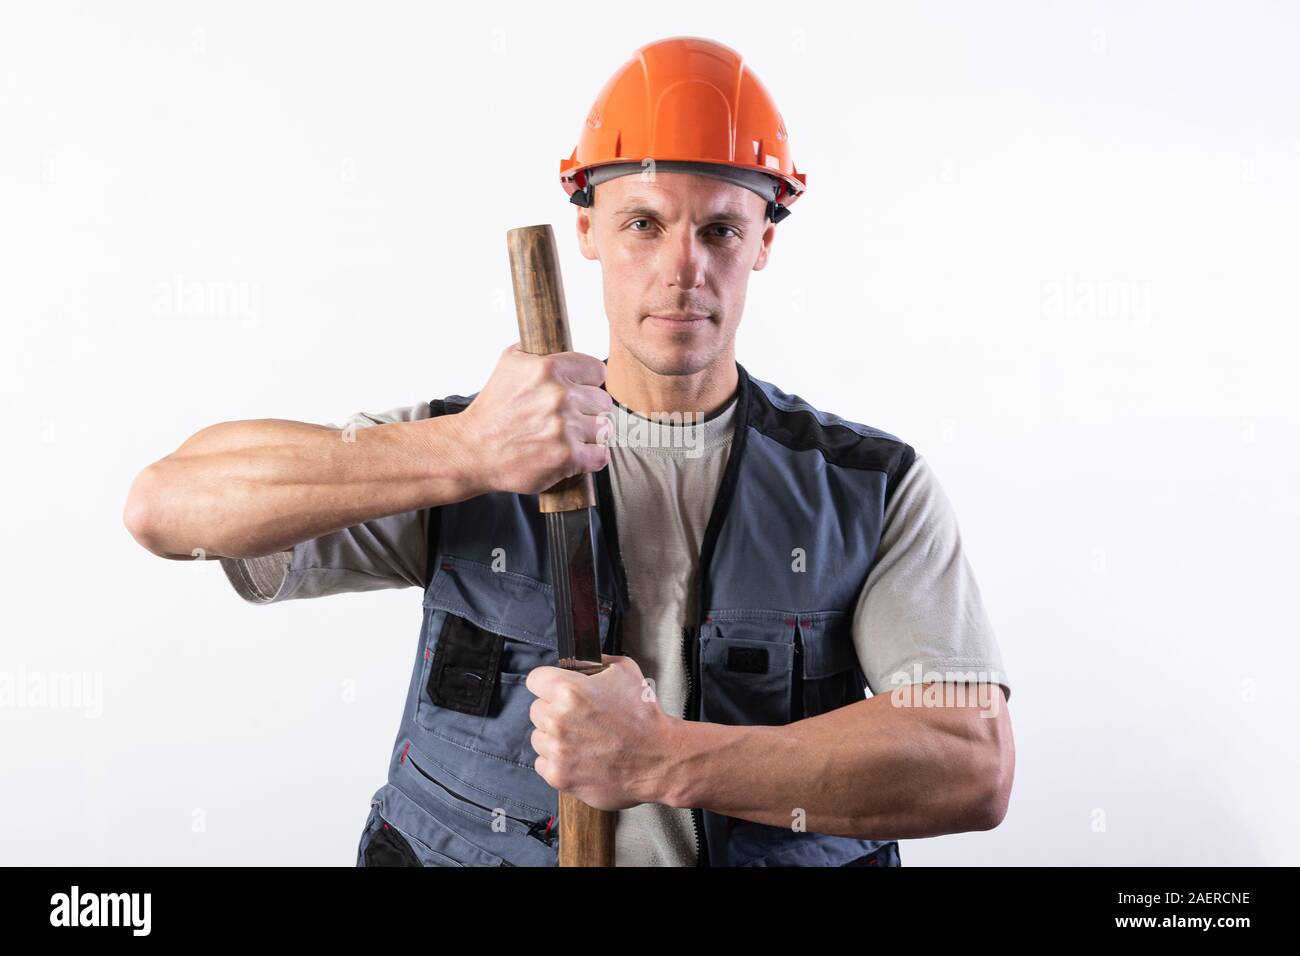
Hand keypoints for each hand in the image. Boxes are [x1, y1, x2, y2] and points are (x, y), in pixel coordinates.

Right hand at [453, 342, 614, 495]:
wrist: (473, 450)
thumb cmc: (492, 410)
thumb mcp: (509, 362)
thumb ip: (539, 348)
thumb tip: (560, 336)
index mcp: (549, 369)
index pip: (598, 371)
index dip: (588, 383)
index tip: (579, 392)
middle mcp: (559, 396)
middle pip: (603, 402)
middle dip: (588, 411)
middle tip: (567, 419)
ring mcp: (565, 428)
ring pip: (603, 429)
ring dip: (589, 435)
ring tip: (567, 438)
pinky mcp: (567, 457)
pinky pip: (600, 455)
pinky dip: (590, 458)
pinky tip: (574, 455)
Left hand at [525, 654, 677, 810]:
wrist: (659, 759)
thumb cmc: (644, 715)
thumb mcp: (625, 670)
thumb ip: (594, 661)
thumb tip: (576, 661)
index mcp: (569, 690)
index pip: (535, 679)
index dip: (548, 683)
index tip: (555, 690)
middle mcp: (558, 719)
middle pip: (536, 709)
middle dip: (554, 711)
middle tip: (579, 718)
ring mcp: (557, 750)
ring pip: (538, 737)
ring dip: (554, 737)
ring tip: (582, 739)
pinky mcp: (558, 776)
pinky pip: (542, 763)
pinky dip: (557, 761)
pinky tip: (579, 757)